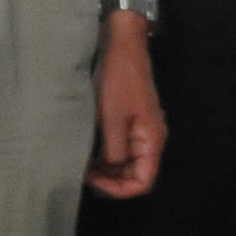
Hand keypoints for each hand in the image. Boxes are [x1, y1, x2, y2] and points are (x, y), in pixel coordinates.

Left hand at [88, 17, 164, 197]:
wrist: (123, 46)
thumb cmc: (119, 81)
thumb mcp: (112, 118)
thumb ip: (113, 150)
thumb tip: (110, 171)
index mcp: (152, 140)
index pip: (144, 182)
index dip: (120, 189)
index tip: (94, 181)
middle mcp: (150, 139)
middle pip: (136, 174)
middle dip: (112, 180)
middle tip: (84, 175)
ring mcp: (141, 130)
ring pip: (128, 163)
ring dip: (108, 169)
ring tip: (84, 166)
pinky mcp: (131, 121)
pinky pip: (122, 148)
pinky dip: (107, 155)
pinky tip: (89, 153)